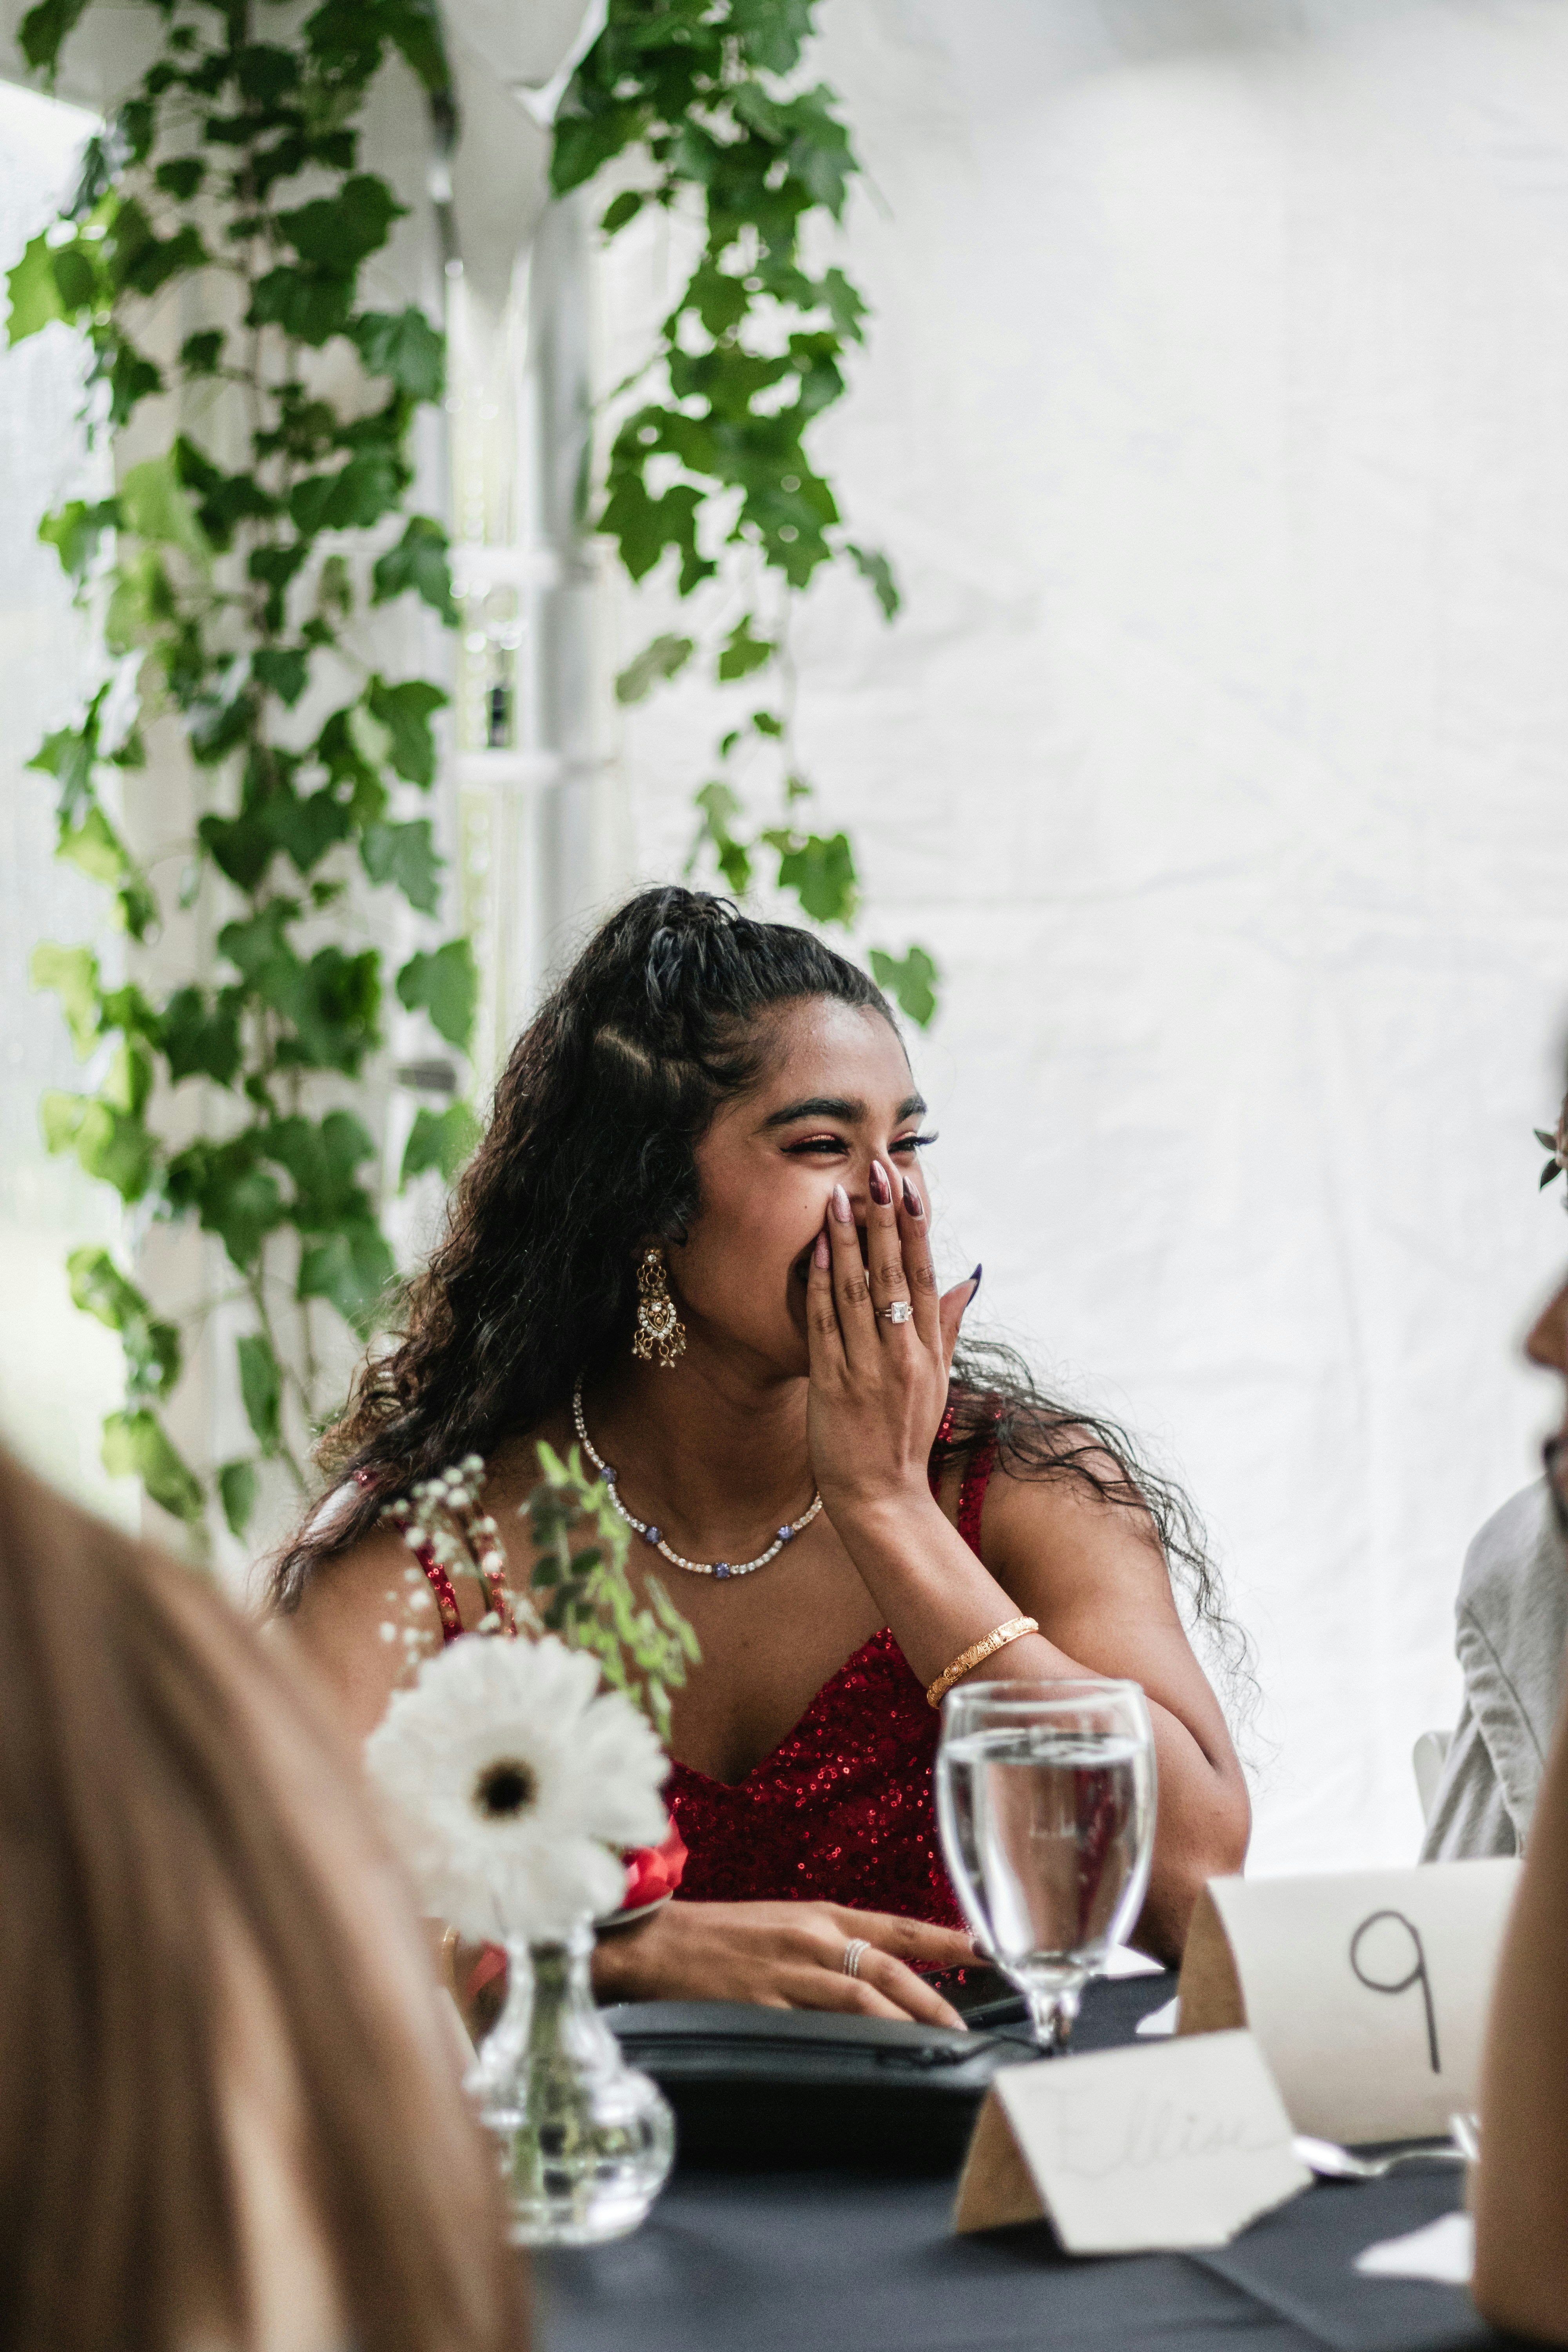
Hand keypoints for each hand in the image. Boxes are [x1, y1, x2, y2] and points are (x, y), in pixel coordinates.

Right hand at [591, 1898, 974, 2027]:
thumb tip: (884, 1974)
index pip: (897, 1928)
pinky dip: (848, 2044)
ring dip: (903, 2023)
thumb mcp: (787, 1924)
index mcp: (821, 1916)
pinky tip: (868, 2059)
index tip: (987, 1951)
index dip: (946, 1939)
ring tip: (934, 2046)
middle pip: (889, 1968)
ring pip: (861, 1998)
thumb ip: (834, 1945)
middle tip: (965, 2028)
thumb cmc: (724, 1936)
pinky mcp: (763, 2007)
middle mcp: (812, 1939)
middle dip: (935, 1999)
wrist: (660, 1943)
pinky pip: (815, 2028)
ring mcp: (788, 1974)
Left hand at [805, 1161, 977, 1520]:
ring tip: (842, 1196)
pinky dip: (822, 1284)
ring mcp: (868, 1368)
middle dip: (887, 1219)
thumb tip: (969, 1276)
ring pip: (859, 1292)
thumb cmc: (906, 1436)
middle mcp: (902, 1354)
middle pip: (895, 1275)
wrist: (883, 1498)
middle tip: (880, 1169)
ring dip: (850, 1241)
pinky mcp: (833, 1384)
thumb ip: (947, 1325)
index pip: (925, 1275)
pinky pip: (827, 1324)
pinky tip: (817, 1250)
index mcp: (928, 1350)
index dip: (916, 1228)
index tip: (910, 1185)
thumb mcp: (938, 1380)